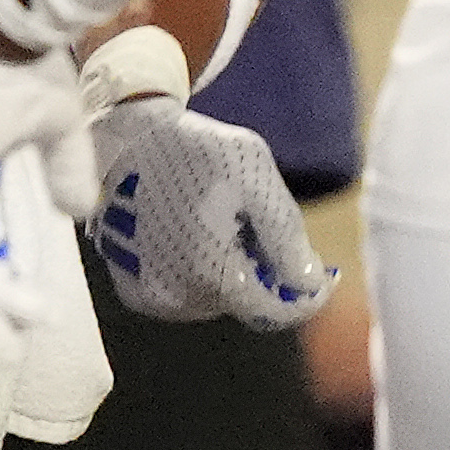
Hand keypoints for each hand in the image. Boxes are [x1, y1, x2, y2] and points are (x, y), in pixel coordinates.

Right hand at [91, 97, 337, 328]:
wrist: (126, 137)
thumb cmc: (196, 150)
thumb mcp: (254, 174)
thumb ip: (285, 232)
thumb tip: (307, 284)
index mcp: (211, 271)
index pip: (273, 312)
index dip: (303, 297)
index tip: (323, 276)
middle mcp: (177, 296)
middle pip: (244, 304)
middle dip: (264, 274)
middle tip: (263, 228)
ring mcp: (151, 296)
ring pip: (215, 300)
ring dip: (230, 273)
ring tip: (224, 223)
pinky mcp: (132, 289)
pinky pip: (184, 295)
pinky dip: (199, 274)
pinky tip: (196, 234)